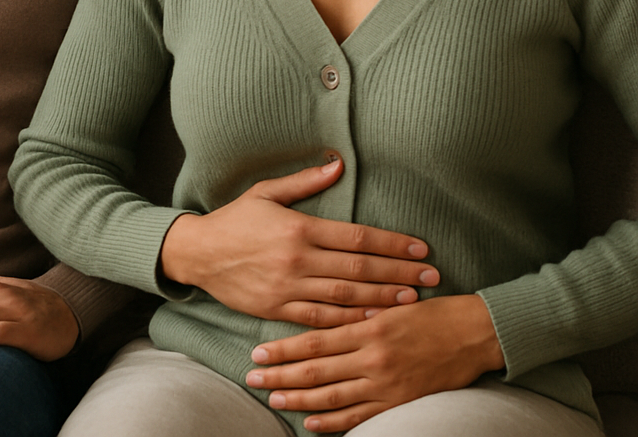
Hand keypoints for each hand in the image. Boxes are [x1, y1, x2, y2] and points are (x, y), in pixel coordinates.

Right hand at [159, 160, 438, 326]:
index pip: (357, 237)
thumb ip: (304, 181)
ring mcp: (289, 288)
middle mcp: (298, 259)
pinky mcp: (279, 309)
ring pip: (346, 297)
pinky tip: (374, 320)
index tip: (420, 249)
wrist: (198, 253)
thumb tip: (338, 164)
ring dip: (383, 299)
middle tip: (432, 277)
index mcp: (299, 228)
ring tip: (413, 299)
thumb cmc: (234, 219)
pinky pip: (322, 319)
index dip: (393, 244)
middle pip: (360, 269)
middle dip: (400, 273)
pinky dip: (350, 321)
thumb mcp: (265, 192)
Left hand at [245, 294, 504, 431]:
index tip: (258, 354)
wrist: (472, 335)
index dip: (284, 349)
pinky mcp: (399, 402)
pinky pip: (359, 416)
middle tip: (252, 380)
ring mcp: (386, 384)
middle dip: (281, 376)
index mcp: (367, 327)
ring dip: (299, 399)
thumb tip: (319, 321)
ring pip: (332, 397)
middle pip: (316, 371)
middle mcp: (372, 358)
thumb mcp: (388, 304)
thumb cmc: (429, 312)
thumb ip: (354, 314)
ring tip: (273, 400)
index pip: (314, 342)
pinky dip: (333, 421)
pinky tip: (310, 422)